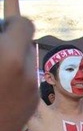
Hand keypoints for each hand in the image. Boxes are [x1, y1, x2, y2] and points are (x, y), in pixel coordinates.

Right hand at [0, 16, 37, 130]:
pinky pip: (26, 85)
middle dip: (11, 45)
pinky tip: (0, 90)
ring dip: (13, 63)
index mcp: (11, 58)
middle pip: (26, 45)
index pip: (25, 25)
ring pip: (27, 66)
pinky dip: (15, 82)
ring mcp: (31, 92)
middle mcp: (27, 74)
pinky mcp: (30, 107)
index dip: (11, 23)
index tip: (1, 29)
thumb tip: (2, 31)